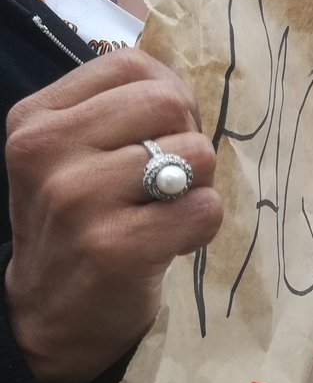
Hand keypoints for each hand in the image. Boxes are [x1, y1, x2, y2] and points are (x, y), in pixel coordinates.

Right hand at [5, 50, 222, 382]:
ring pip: (196, 154)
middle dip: (187, 139)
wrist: (50, 317)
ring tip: (163, 214)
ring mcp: (79, 199)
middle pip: (171, 103)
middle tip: (167, 181)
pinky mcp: (116, 246)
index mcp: (37, 119)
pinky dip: (202, 227)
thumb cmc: (80, 223)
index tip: (156, 138)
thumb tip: (187, 87)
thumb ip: (121, 110)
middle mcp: (48, 151)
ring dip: (198, 187)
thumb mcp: (75, 155)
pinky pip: (205, 208)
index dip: (168, 99)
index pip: (133, 66)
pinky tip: (167, 243)